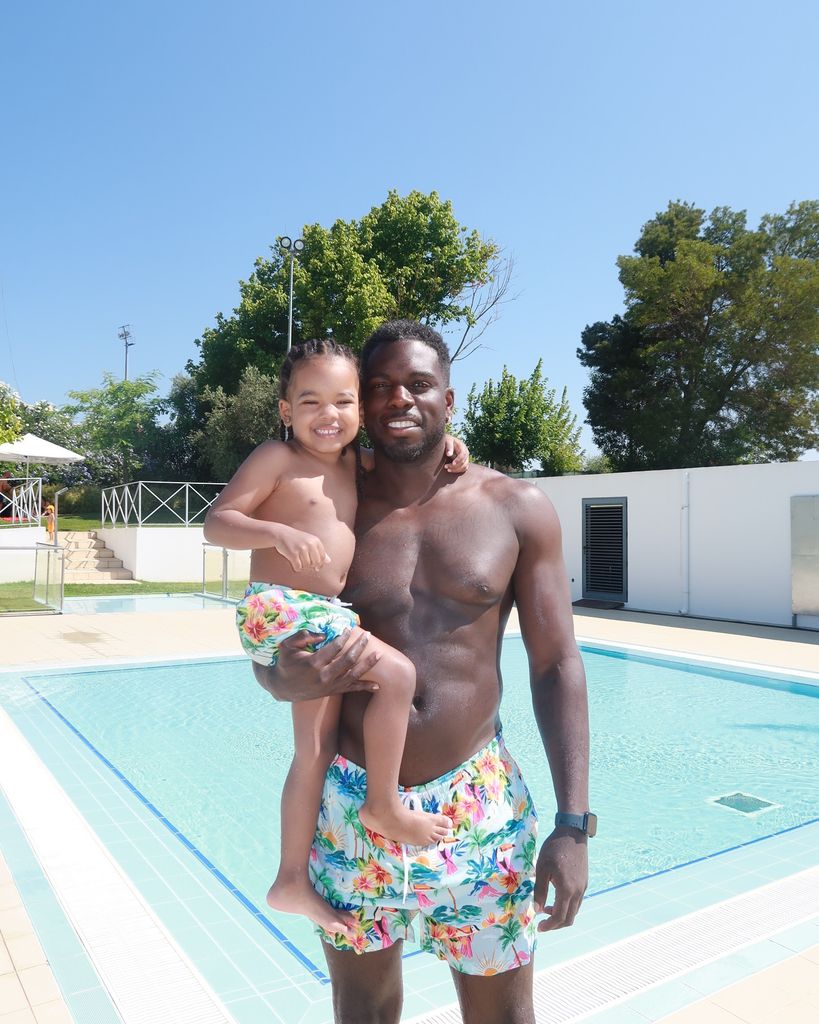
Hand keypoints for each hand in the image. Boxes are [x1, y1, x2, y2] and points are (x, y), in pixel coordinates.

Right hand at [252, 627, 380, 701]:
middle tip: (368, 635)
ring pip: (354, 674)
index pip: (335, 647)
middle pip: (348, 660)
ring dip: (368, 664)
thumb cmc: (285, 663)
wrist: (282, 688)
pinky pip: (351, 689)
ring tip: (379, 654)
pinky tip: (377, 686)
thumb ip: (303, 636)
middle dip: (360, 646)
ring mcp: (330, 686)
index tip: (349, 629)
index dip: (344, 637)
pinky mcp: (332, 692)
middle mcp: (324, 676)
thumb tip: (322, 634)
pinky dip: (365, 687)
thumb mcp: (287, 646)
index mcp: (314, 663)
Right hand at [273, 526, 329, 571]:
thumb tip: (329, 561)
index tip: (315, 566)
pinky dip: (296, 567)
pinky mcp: (293, 554)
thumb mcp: (310, 542)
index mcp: (316, 541)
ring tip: (298, 560)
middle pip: (315, 563)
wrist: (281, 534)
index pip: (322, 557)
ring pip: (307, 566)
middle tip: (305, 562)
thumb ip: (320, 551)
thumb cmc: (296, 539)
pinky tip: (294, 562)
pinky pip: (298, 567)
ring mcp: (301, 548)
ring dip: (302, 566)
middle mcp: (310, 544)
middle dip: (311, 565)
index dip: (319, 564)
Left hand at [443, 434, 469, 473]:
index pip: (463, 455)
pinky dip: (458, 471)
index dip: (458, 460)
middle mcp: (466, 453)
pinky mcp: (464, 462)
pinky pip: (464, 469)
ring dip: (456, 470)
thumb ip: (449, 447)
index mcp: (463, 447)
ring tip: (447, 469)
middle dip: (455, 466)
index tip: (452, 463)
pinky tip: (451, 470)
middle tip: (445, 467)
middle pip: (464, 462)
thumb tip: (449, 454)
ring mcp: (466, 458)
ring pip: (464, 467)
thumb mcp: (448, 441)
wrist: (449, 441)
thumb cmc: (448, 440)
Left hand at [532, 828, 587, 930]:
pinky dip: (567, 906)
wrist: (572, 833)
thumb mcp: (542, 868)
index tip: (539, 927)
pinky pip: (577, 901)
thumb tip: (537, 910)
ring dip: (562, 915)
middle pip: (569, 918)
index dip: (549, 926)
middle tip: (542, 923)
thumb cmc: (554, 848)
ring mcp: (583, 887)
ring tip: (546, 909)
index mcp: (567, 890)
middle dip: (556, 924)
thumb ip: (540, 891)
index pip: (560, 917)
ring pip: (574, 910)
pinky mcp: (584, 882)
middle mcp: (578, 892)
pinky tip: (556, 898)